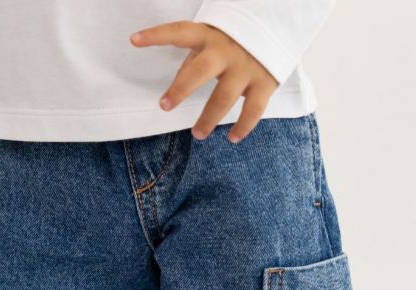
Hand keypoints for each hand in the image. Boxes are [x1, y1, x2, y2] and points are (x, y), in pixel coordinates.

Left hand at [130, 21, 277, 142]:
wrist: (281, 25)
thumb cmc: (237, 38)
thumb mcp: (214, 39)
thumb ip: (196, 58)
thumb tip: (179, 84)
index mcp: (211, 34)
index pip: (179, 32)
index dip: (156, 35)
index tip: (134, 40)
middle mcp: (227, 49)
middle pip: (199, 71)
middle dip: (180, 89)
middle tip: (164, 106)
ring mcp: (247, 66)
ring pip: (223, 98)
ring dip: (208, 119)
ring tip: (197, 134)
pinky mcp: (266, 81)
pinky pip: (253, 110)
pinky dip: (243, 127)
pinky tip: (232, 138)